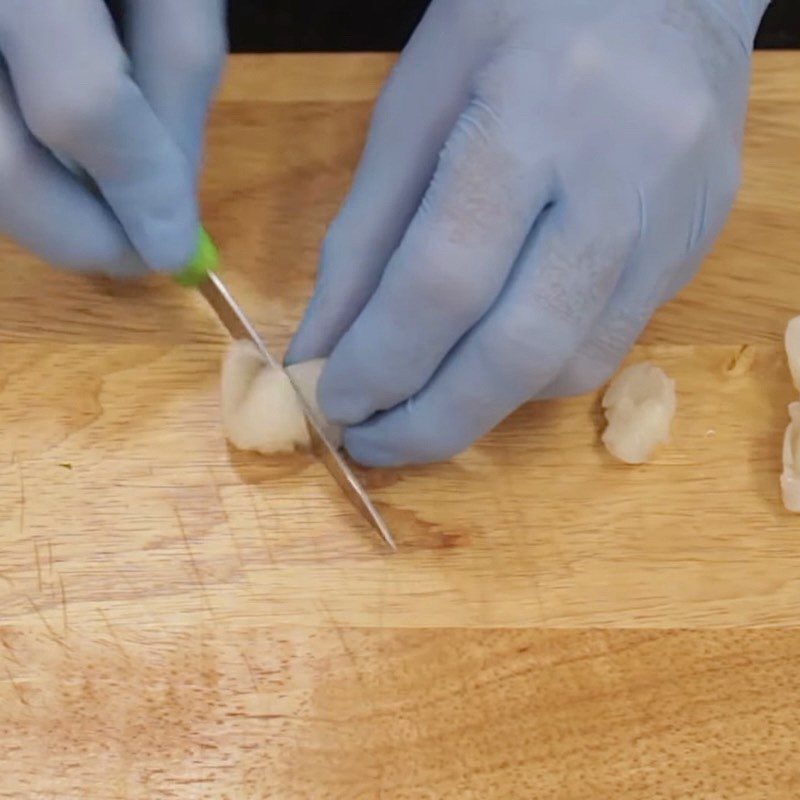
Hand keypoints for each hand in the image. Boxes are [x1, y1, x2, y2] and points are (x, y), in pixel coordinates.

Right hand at [0, 0, 225, 273]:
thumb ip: (176, 76)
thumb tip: (169, 200)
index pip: (83, 106)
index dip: (137, 191)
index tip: (175, 252)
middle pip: (3, 166)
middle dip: (81, 234)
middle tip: (134, 255)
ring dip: (47, 212)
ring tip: (103, 210)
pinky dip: (19, 168)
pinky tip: (62, 165)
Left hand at [287, 0, 767, 465]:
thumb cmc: (518, 18)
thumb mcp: (416, 106)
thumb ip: (364, 237)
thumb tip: (320, 348)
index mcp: (534, 110)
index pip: (445, 278)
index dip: (381, 361)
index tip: (334, 403)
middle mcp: (621, 173)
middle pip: (521, 347)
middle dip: (432, 422)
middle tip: (372, 444)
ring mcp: (674, 216)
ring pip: (571, 362)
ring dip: (483, 404)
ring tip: (425, 400)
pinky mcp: (697, 244)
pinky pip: (611, 345)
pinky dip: (535, 374)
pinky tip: (492, 362)